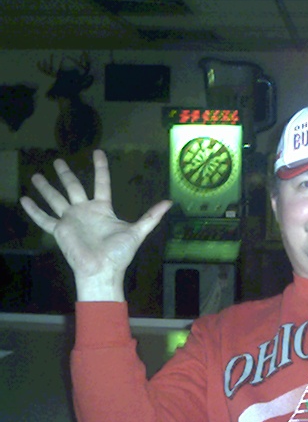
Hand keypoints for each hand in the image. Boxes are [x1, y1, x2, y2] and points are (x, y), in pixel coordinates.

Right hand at [19, 149, 172, 301]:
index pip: (101, 182)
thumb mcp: (138, 231)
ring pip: (55, 198)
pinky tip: (24, 199)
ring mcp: (71, 219)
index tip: (97, 152)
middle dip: (65, 174)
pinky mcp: (59, 231)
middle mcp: (85, 211)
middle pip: (73, 187)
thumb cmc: (120, 253)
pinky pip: (44, 219)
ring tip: (36, 175)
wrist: (102, 270)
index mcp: (103, 209)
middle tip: (58, 160)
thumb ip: (151, 216)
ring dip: (46, 188)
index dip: (100, 167)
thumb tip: (170, 202)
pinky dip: (33, 210)